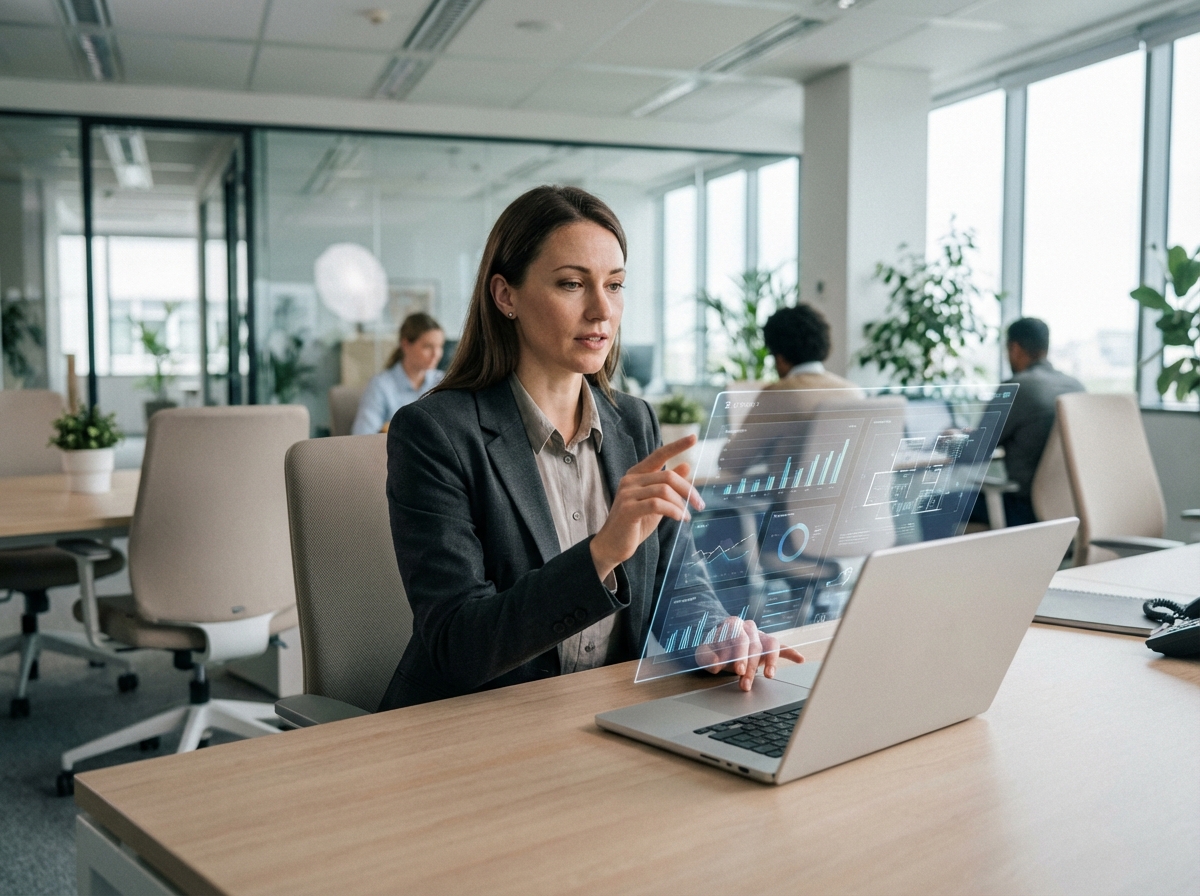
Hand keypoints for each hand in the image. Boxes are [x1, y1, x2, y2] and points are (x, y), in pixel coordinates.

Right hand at [590, 435, 704, 581]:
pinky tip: (679, 518)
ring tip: (687, 516)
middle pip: (668, 476)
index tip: (693, 437)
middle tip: (700, 504)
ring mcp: (627, 494)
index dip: (676, 446)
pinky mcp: (628, 509)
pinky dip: (673, 511)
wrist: (613, 546)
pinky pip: (657, 504)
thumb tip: (686, 465)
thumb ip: (668, 485)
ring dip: (681, 504)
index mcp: (636, 475)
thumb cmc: (635, 524)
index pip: (658, 455)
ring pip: (664, 490)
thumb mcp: (656, 502)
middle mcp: (630, 480)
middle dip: (688, 490)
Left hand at [694, 618, 803, 690]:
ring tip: (769, 675)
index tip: (739, 670)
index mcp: (733, 624)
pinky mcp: (769, 645)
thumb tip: (716, 663)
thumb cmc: (714, 650)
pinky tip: (799, 660)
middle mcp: (749, 628)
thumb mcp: (704, 653)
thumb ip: (707, 657)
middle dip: (750, 667)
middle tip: (745, 683)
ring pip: (771, 644)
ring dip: (771, 661)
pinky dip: (791, 653)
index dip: (740, 655)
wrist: (721, 646)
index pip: (739, 638)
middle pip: (754, 645)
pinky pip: (783, 647)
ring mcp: (761, 635)